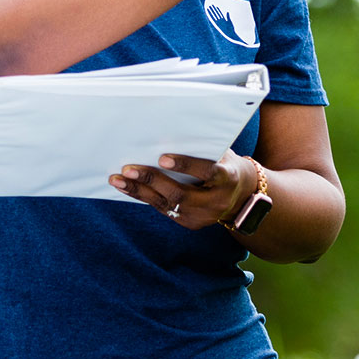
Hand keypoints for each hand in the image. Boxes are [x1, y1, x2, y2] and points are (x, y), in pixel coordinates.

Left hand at [109, 152, 255, 230]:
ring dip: (139, 191)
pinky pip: (163, 210)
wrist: (240, 195)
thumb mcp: (221, 154)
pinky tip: (126, 187)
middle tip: (128, 169)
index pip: (207, 172)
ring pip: (167, 205)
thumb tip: (165, 134)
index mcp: (228, 179)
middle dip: (152, 180)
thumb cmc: (224, 164)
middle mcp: (216, 202)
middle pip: (180, 194)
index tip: (162, 157)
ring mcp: (203, 217)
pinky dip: (144, 197)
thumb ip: (201, 148)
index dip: (185, 165)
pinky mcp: (190, 223)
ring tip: (117, 179)